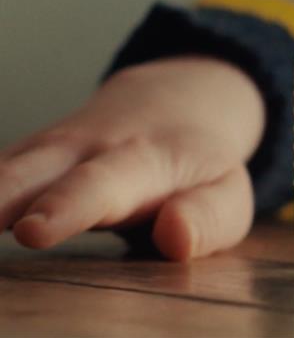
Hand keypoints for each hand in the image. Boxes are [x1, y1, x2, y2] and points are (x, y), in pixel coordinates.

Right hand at [0, 57, 264, 259]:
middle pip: (34, 169)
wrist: (179, 99)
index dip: (67, 205)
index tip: (30, 230)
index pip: (104, 183)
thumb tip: (176, 239)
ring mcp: (53, 148)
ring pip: (2, 167)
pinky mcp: (29, 155)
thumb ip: (208, 218)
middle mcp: (90, 146)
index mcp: (146, 158)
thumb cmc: (204, 162)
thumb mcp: (228, 192)